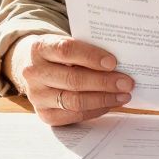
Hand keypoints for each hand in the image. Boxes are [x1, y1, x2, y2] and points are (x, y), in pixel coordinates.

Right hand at [6, 33, 132, 125]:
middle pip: (73, 80)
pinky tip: (110, 103)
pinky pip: (74, 115)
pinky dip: (96, 110)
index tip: (113, 62)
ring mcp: (37, 96)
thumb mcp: (65, 43)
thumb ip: (85, 50)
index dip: (91, 57)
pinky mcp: (44, 114)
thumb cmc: (58, 54)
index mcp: (40, 48)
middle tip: (126, 83)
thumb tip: (118, 63)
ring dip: (103, 99)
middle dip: (104, 82)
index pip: (66, 51)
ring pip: (75, 101)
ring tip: (123, 95)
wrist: (31, 68)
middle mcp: (34, 73)